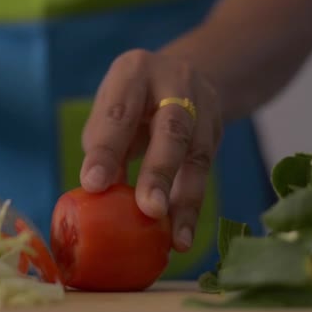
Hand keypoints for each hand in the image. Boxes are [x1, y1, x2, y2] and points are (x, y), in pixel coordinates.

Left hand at [80, 49, 222, 251]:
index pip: (119, 113)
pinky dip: (193, 206)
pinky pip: (207, 171)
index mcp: (133, 72)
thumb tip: (97, 200)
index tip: (93, 186)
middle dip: (160, 171)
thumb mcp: (111, 111)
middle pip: (171, 128)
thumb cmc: (131, 101)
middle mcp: (174, 81)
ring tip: (176, 239)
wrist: (181, 74)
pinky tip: (183, 235)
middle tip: (150, 209)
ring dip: (186, 200)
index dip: (107, 150)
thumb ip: (105, 149)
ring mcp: (203, 103)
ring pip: (198, 154)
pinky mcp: (218, 128)